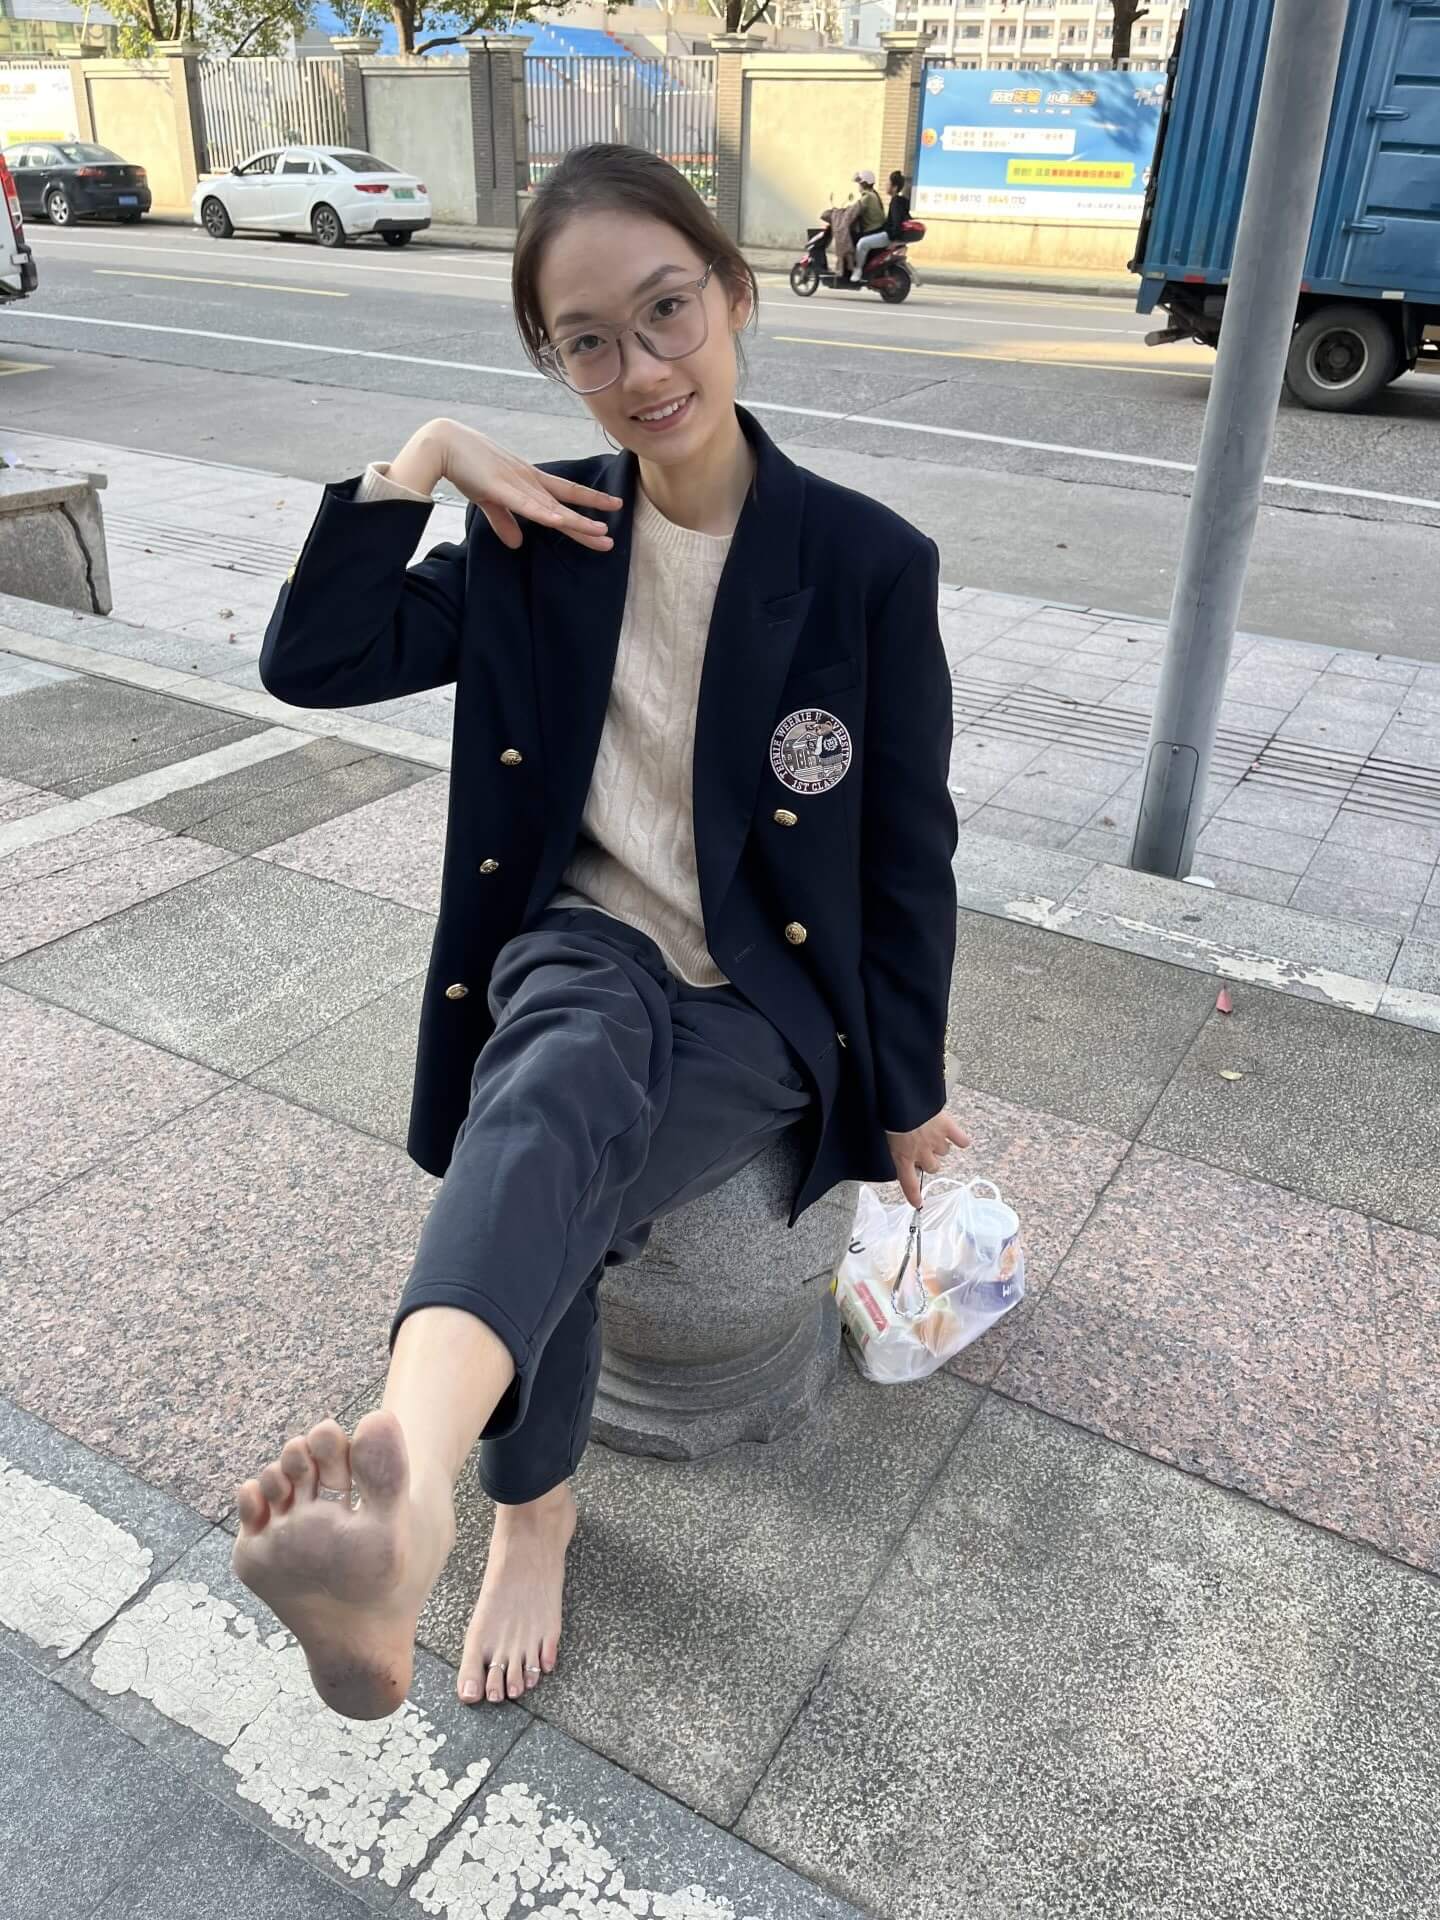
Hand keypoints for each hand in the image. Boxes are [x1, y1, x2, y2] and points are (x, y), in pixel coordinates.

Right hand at [389, 418, 621, 553]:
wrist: (443, 444)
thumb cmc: (466, 466)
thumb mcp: (489, 499)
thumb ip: (504, 522)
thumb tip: (517, 544)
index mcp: (528, 481)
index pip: (564, 494)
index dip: (587, 503)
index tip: (610, 512)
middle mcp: (529, 480)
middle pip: (564, 504)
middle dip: (588, 522)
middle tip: (611, 539)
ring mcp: (516, 482)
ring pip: (551, 507)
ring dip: (575, 521)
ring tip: (600, 533)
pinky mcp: (499, 487)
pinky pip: (525, 504)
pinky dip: (543, 513)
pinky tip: (560, 522)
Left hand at [886, 1111, 970, 1210]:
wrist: (900, 1099)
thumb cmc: (886, 1115)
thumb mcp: (879, 1137)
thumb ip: (887, 1147)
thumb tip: (886, 1150)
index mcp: (902, 1157)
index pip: (908, 1183)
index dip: (914, 1195)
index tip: (918, 1203)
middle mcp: (921, 1153)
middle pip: (933, 1167)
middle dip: (928, 1160)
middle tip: (922, 1149)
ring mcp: (935, 1141)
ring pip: (944, 1151)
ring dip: (939, 1145)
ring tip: (932, 1134)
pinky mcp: (946, 1127)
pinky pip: (960, 1140)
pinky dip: (960, 1139)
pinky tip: (959, 1139)